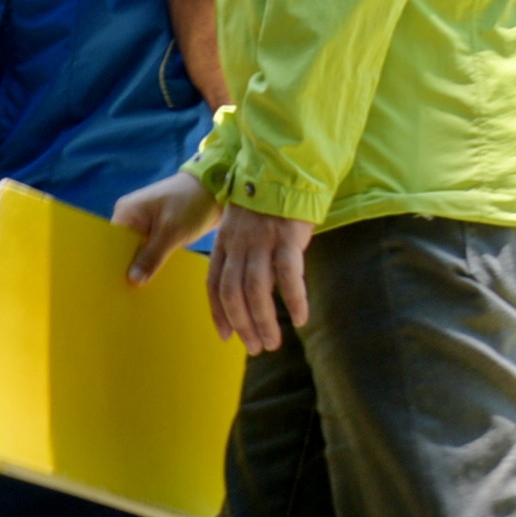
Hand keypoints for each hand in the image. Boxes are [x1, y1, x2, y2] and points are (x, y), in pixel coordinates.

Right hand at [111, 171, 222, 284]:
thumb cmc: (191, 204)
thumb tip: (133, 281)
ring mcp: (145, 224)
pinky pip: (151, 250)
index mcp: (126, 212)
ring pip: (138, 252)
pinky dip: (155, 262)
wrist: (219, 190)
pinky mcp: (159, 230)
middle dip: (129, 269)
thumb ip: (151, 257)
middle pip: (123, 250)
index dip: (114, 265)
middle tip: (132, 294)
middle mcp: (130, 217)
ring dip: (144, 267)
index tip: (117, 287)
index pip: (111, 244)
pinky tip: (158, 278)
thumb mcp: (171, 232)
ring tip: (146, 291)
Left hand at [205, 206, 314, 351]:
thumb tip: (244, 286)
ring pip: (256, 290)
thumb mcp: (241, 225)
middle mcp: (238, 244)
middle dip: (242, 325)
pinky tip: (301, 318)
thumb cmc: (267, 202)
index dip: (218, 312)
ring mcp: (261, 242)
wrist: (285, 169)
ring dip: (264, 321)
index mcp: (224, 242)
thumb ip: (240, 252)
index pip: (214, 283)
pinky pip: (288, 276)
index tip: (225, 335)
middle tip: (255, 347)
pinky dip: (294, 300)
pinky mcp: (286, 238)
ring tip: (273, 342)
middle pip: (233, 293)